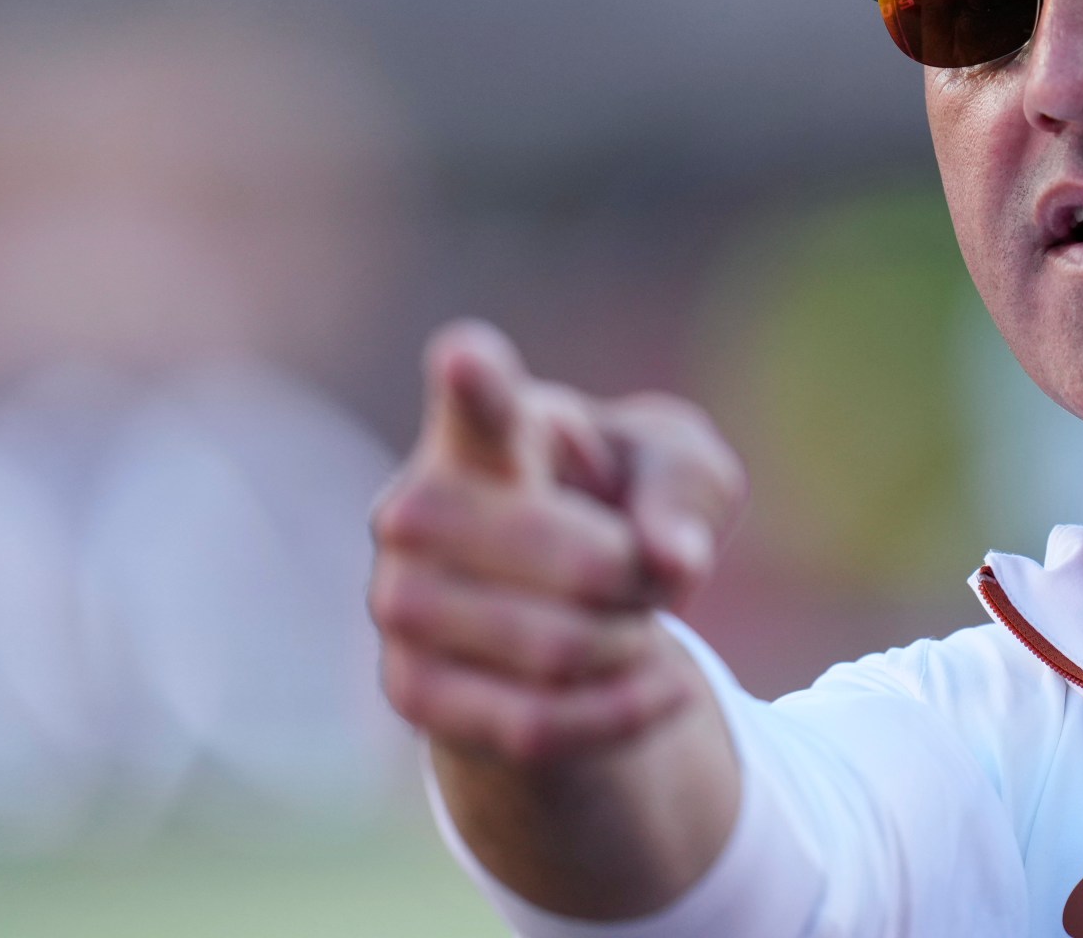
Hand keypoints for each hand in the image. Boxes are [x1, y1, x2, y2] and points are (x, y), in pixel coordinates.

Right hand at [370, 320, 746, 766]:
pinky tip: (656, 691)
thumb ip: (684, 493)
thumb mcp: (681, 474)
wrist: (563, 612)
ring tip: (633, 627)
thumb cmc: (621, 506)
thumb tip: (669, 560)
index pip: (479, 407)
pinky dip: (619, 714)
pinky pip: (537, 726)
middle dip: (643, 584)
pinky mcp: (408, 693)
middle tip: (646, 574)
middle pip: (581, 565)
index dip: (477, 383)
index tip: (468, 357)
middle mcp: (416, 510)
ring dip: (630, 648)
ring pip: (561, 651)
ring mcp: (398, 603)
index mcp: (485, 432)